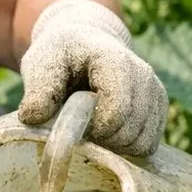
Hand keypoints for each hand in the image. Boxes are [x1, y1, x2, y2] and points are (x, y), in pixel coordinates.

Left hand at [17, 0, 168, 156]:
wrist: (86, 44)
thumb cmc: (61, 55)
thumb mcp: (41, 64)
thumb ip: (38, 90)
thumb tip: (32, 118)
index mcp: (114, 60)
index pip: (117, 110)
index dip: (96, 129)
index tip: (77, 124)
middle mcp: (143, 74)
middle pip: (130, 130)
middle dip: (103, 140)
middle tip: (81, 129)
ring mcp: (155, 91)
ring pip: (142, 142)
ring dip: (115, 146)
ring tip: (94, 129)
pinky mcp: (159, 108)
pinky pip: (149, 145)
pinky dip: (127, 148)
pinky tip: (108, 134)